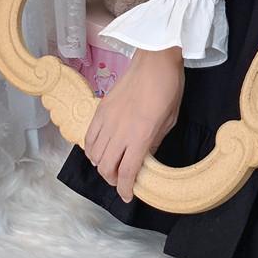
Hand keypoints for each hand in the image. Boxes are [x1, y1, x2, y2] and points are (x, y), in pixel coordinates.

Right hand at [84, 47, 183, 203]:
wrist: (154, 60)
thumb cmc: (168, 89)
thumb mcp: (169, 121)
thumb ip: (153, 143)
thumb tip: (144, 157)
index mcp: (140, 136)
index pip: (126, 172)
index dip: (124, 189)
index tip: (127, 197)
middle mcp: (119, 131)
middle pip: (106, 167)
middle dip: (111, 180)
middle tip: (120, 182)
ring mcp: (106, 120)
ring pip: (94, 154)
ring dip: (100, 166)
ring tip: (110, 167)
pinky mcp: (99, 109)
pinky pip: (88, 136)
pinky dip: (91, 149)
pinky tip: (99, 151)